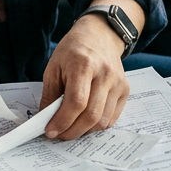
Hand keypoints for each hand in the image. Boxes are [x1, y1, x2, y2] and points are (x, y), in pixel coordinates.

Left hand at [40, 14, 129, 139]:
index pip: (76, 102)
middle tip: (58, 135)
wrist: (99, 35)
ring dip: (84, 131)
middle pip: (91, 115)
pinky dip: (96, 126)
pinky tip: (84, 122)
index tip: (50, 131)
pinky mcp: (125, 90)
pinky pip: (112, 118)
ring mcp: (118, 83)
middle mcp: (105, 74)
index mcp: (84, 65)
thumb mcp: (53, 67)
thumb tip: (45, 121)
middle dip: (72, 131)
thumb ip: (49, 95)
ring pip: (103, 120)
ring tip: (70, 129)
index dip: (62, 121)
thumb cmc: (72, 50)